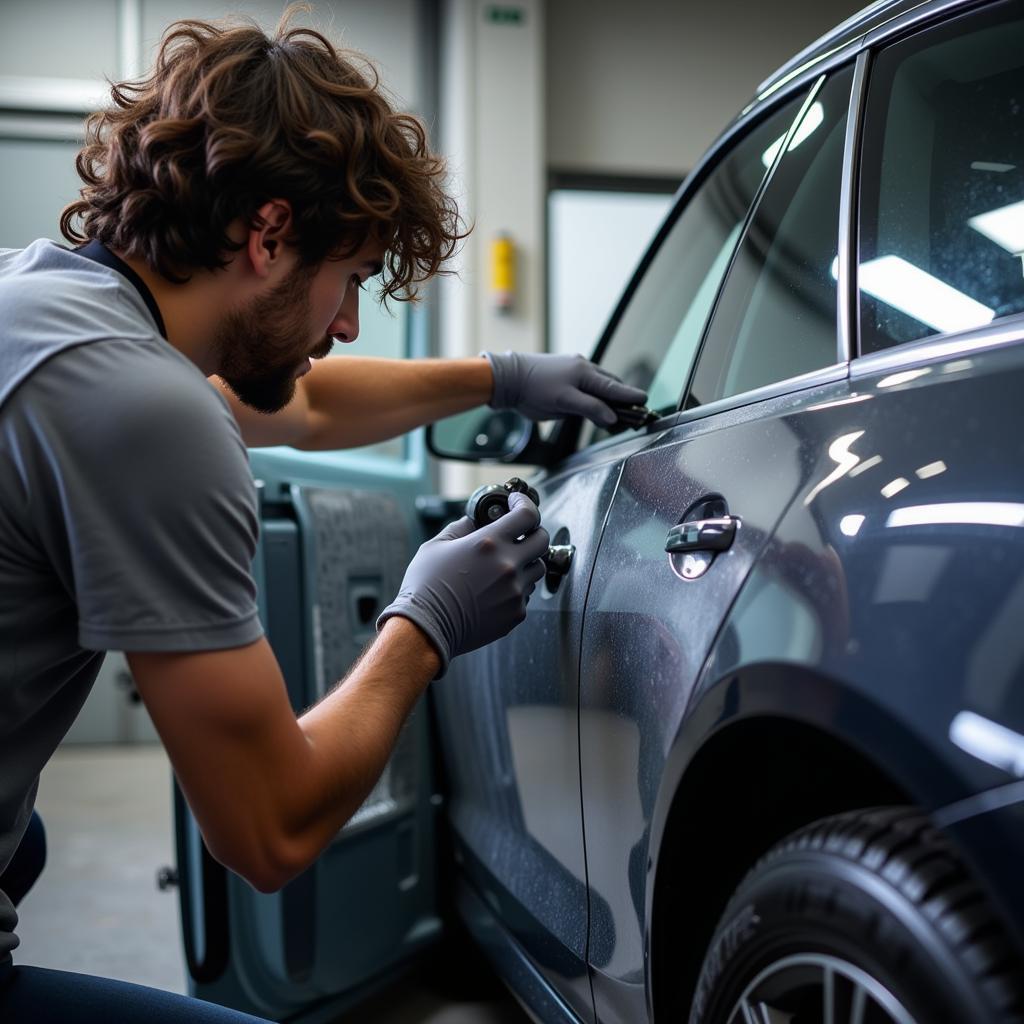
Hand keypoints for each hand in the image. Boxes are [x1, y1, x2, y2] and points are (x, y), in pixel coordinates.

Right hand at [376, 492, 548, 674]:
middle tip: (521, 532)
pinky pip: (527, 594)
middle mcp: (508, 565)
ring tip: (506, 565)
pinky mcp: (516, 613)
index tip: (518, 503)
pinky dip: (517, 588)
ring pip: (537, 568)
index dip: (525, 504)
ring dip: (527, 561)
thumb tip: (474, 521)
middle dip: (534, 531)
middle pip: (542, 540)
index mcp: (489, 543)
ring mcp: (515, 591)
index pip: (527, 515)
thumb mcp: (436, 546)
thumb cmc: (426, 587)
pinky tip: (496, 589)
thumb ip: (460, 528)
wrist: (427, 628)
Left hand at [483, 351, 647, 425]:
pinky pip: (586, 385)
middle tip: (634, 411)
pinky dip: (595, 395)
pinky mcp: (563, 376)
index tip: (645, 400)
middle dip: (622, 398)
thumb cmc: (533, 389)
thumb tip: (611, 417)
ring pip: (598, 385)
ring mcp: (572, 370)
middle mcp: (581, 368)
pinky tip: (596, 405)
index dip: (629, 396)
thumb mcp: (563, 402)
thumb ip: (589, 408)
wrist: (508, 379)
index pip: (613, 387)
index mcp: (584, 373)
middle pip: (609, 385)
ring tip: (617, 412)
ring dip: (608, 398)